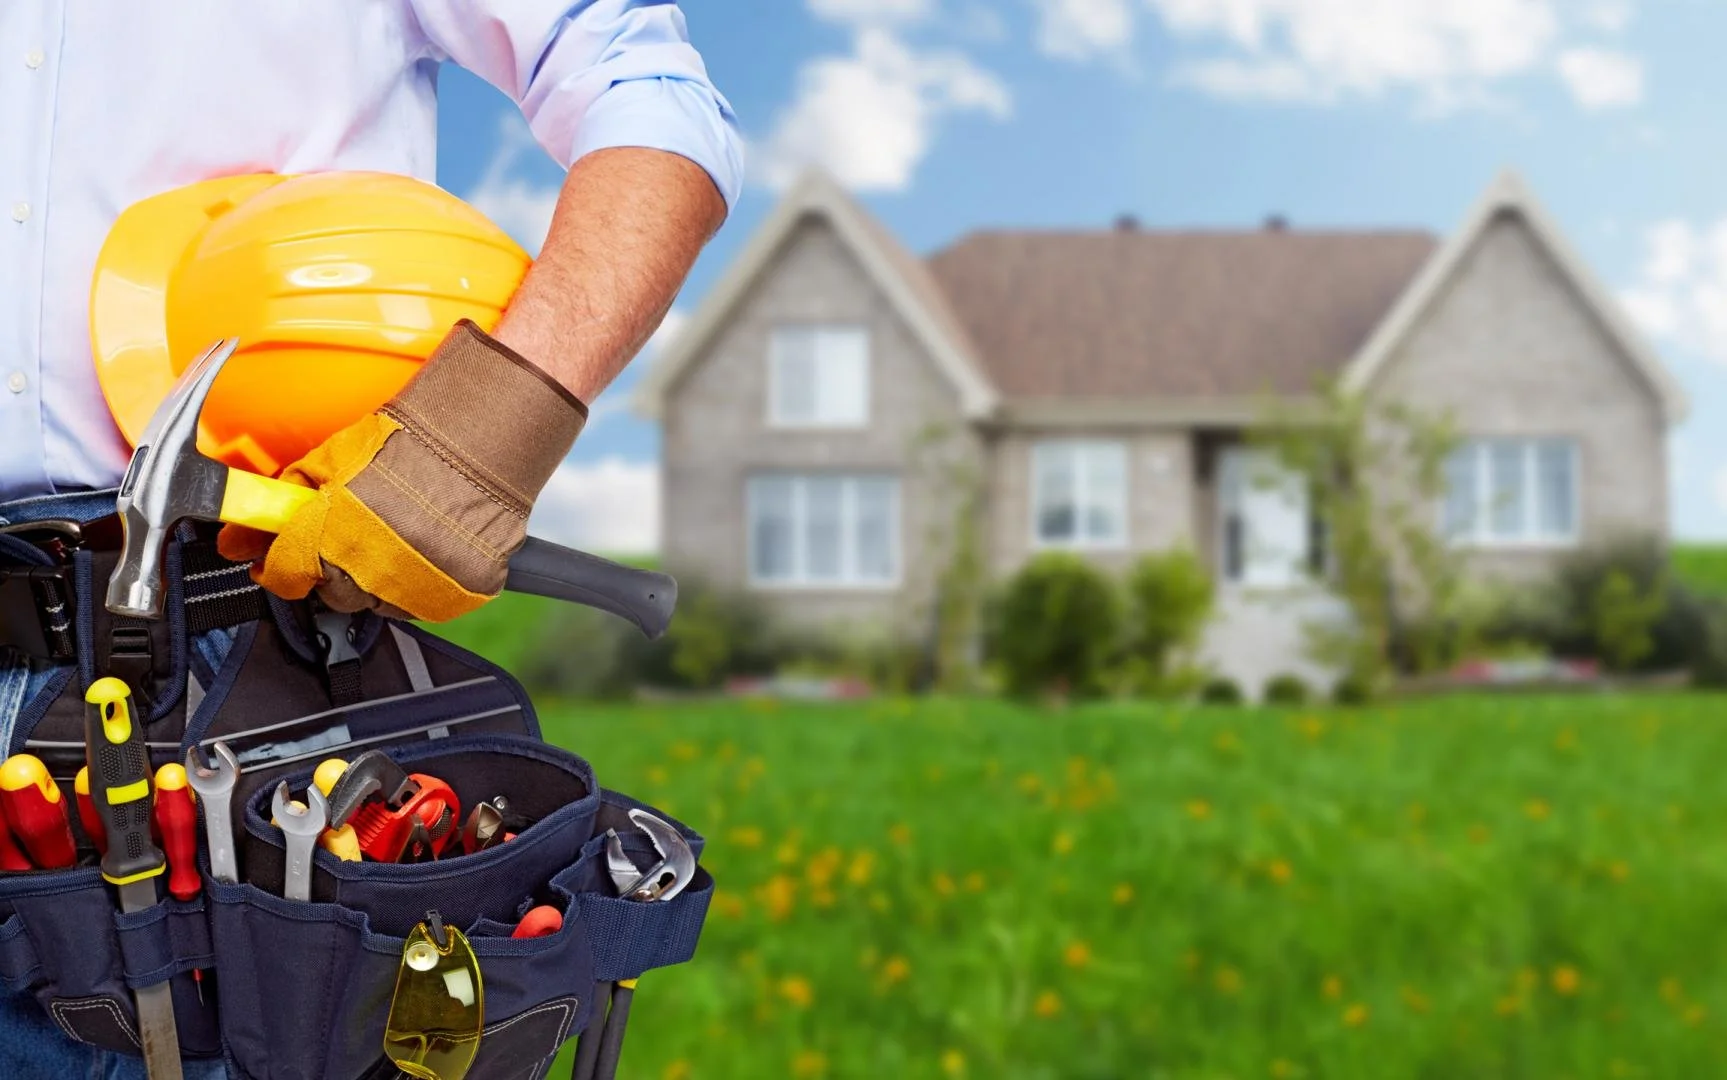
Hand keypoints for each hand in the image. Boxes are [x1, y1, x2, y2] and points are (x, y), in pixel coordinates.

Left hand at [218, 320, 586, 621]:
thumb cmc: (407, 442)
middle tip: (350, 537)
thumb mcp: (330, 460)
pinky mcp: (460, 594)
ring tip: (395, 536)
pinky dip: (422, 585)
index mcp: (331, 538)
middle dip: (333, 570)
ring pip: (381, 605)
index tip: (283, 557)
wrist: (481, 439)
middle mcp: (372, 573)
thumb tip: (239, 536)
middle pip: (334, 596)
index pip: (286, 575)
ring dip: (379, 580)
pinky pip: (427, 604)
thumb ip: (283, 501)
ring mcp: (419, 588)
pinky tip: (426, 549)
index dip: (280, 564)